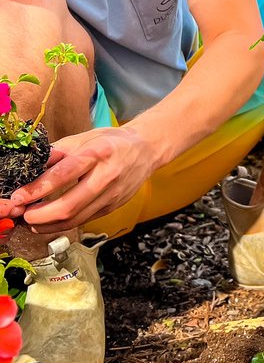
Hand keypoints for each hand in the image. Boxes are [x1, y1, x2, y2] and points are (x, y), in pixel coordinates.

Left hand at [0, 126, 154, 233]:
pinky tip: (49, 221)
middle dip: (40, 215)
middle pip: (69, 205)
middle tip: (22, 214)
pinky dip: (63, 224)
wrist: (146, 150)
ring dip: (48, 224)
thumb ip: (57, 152)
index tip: (18, 197)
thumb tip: (30, 167)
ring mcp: (112, 195)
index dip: (37, 189)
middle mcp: (107, 176)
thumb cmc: (111, 141)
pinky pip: (84, 220)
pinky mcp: (113, 207)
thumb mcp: (84, 138)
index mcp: (98, 153)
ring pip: (76, 219)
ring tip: (31, 221)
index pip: (63, 174)